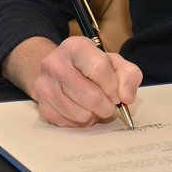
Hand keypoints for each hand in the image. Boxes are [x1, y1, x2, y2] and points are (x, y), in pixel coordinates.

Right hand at [17, 36, 141, 126]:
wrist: (58, 69)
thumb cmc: (89, 66)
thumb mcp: (114, 62)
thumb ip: (129, 75)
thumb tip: (126, 97)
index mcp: (75, 47)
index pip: (98, 68)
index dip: (113, 86)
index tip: (117, 93)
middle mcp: (55, 64)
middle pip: (90, 96)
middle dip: (107, 106)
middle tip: (109, 104)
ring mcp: (45, 86)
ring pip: (80, 114)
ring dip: (94, 115)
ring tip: (94, 105)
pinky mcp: (42, 106)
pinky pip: (69, 124)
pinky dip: (81, 122)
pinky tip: (81, 109)